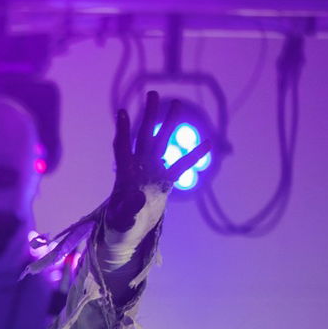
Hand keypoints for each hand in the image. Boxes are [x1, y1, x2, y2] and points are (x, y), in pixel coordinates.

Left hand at [101, 91, 211, 271]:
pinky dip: (193, 155)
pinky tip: (208, 142)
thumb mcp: (121, 221)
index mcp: (125, 175)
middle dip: (148, 116)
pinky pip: (180, 165)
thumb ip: (127, 210)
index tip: (123, 112)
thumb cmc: (119, 229)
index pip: (122, 147)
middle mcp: (138, 168)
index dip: (123, 131)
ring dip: (167, 124)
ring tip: (176, 103)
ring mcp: (152, 172)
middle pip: (144, 136)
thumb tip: (138, 197)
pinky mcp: (164, 182)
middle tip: (153, 93)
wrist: (128, 235)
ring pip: (161, 143)